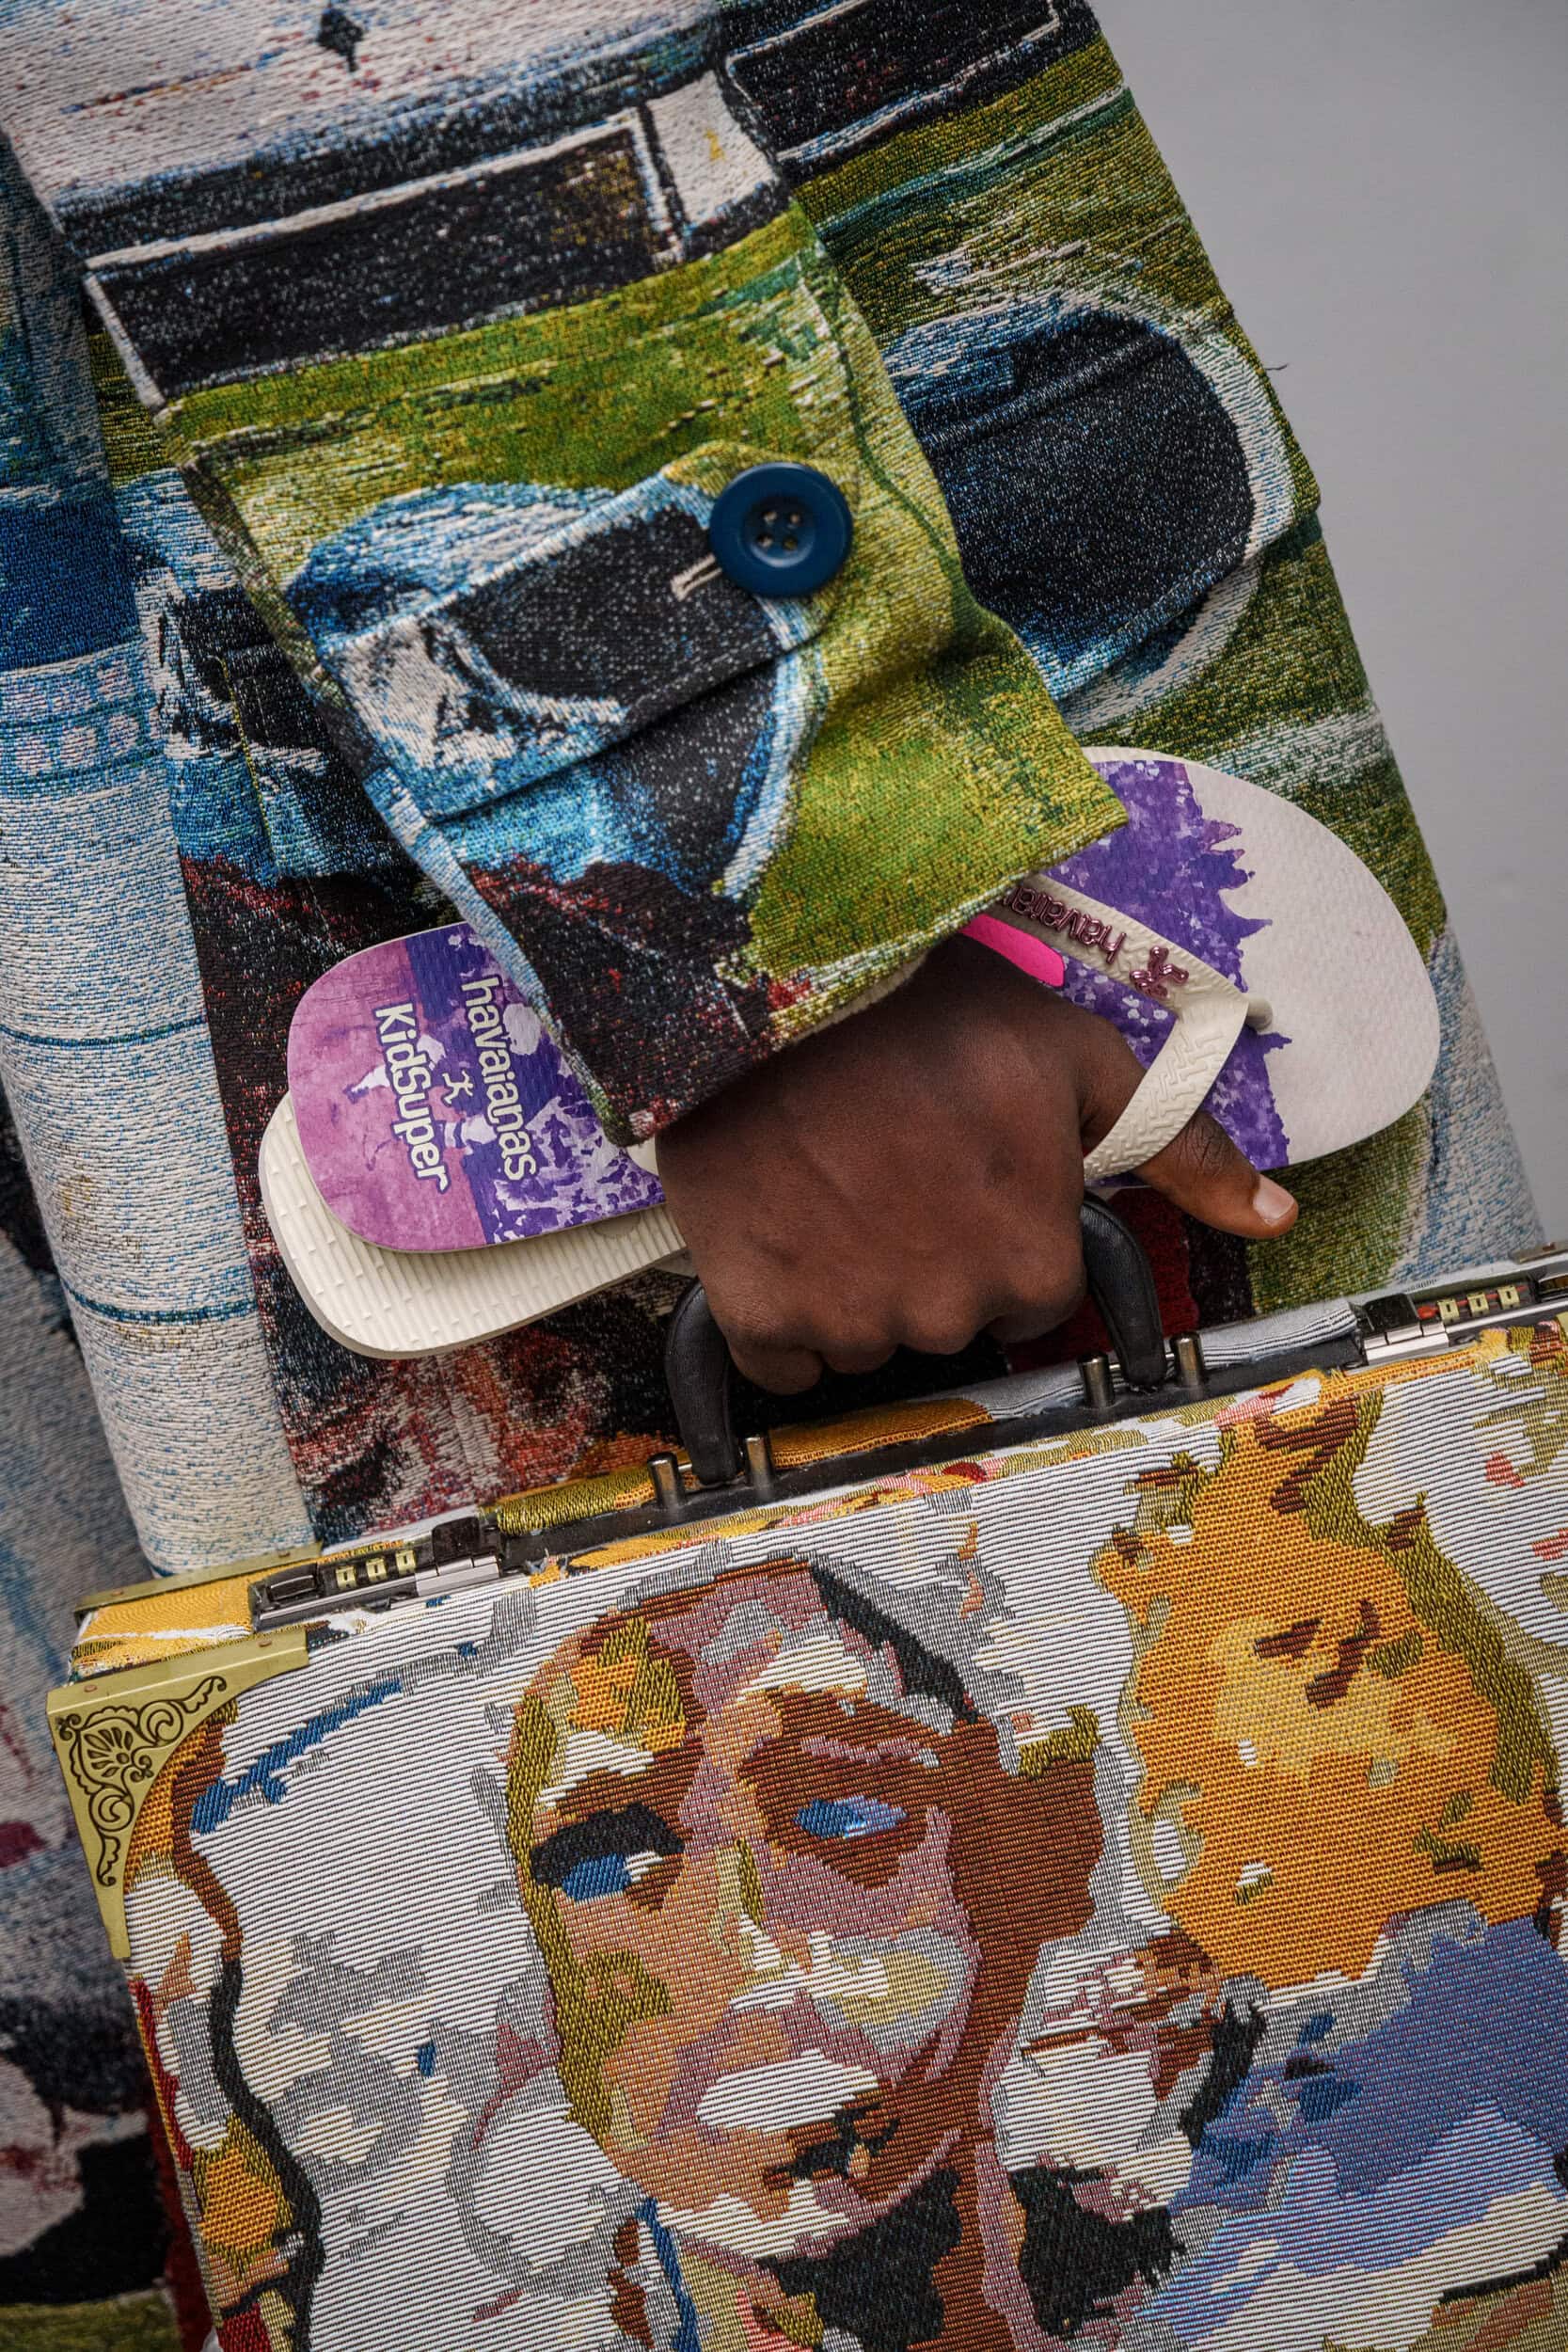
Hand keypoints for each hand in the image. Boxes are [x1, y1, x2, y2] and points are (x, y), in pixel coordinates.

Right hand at [656, 935, 1296, 1393]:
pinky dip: (780, 1317)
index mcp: (1034, 1259)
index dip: (1003, 1235)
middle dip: (929, 1263)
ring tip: (829, 1187)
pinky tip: (780, 1233)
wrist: (764, 989)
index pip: (1034, 1298)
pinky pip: (783, 1363)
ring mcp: (850, 1318)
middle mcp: (948, 1309)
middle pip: (948, 1322)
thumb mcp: (1070, 1054)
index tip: (964, 1178)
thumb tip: (1276, 1218)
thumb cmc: (925, 1009)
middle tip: (892, 1170)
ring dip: (853, 1289)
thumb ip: (1173, 1143)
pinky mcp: (758, 1312)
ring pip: (866, 1343)